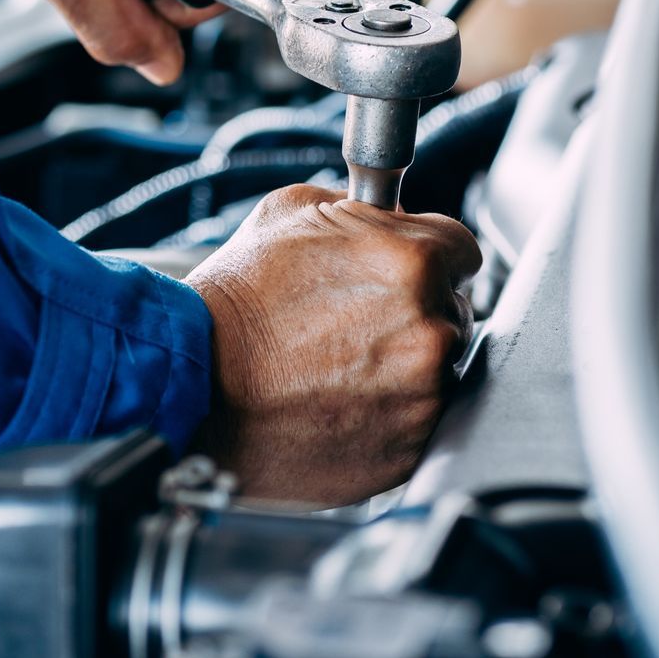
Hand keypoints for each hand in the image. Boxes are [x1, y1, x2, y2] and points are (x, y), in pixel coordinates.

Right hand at [184, 186, 481, 505]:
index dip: (431, 257)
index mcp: (413, 263)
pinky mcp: (407, 451)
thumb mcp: (290, 212)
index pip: (463, 251)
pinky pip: (418, 421)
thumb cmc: (232, 307)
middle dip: (417, 311)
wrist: (195, 389)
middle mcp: (430, 332)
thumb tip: (387, 214)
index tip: (408, 270)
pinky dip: (390, 412)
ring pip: (439, 370)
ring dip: (406, 365)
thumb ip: (359, 206)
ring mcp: (423, 398)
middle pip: (453, 311)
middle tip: (356, 321)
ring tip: (339, 364)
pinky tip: (340, 399)